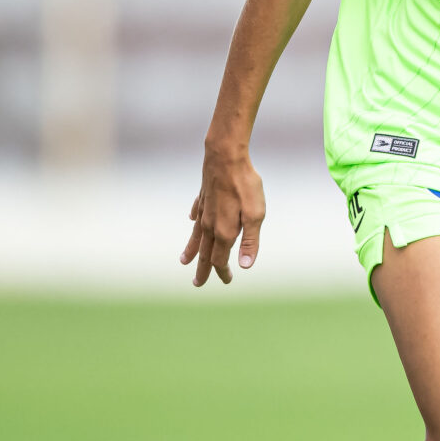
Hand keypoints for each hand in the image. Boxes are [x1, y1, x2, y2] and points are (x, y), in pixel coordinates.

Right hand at [183, 145, 265, 285]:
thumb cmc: (244, 185)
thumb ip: (250, 241)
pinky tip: (192, 221)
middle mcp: (210, 224)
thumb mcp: (255, 214)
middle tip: (197, 284)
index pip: (220, 260)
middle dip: (202, 269)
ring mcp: (204, 210)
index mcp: (224, 232)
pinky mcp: (203, 197)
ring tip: (184, 261)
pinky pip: (197, 214)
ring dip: (192, 250)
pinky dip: (194, 222)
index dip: (223, 272)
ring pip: (196, 236)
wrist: (226, 156)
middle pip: (204, 252)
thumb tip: (245, 266)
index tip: (227, 281)